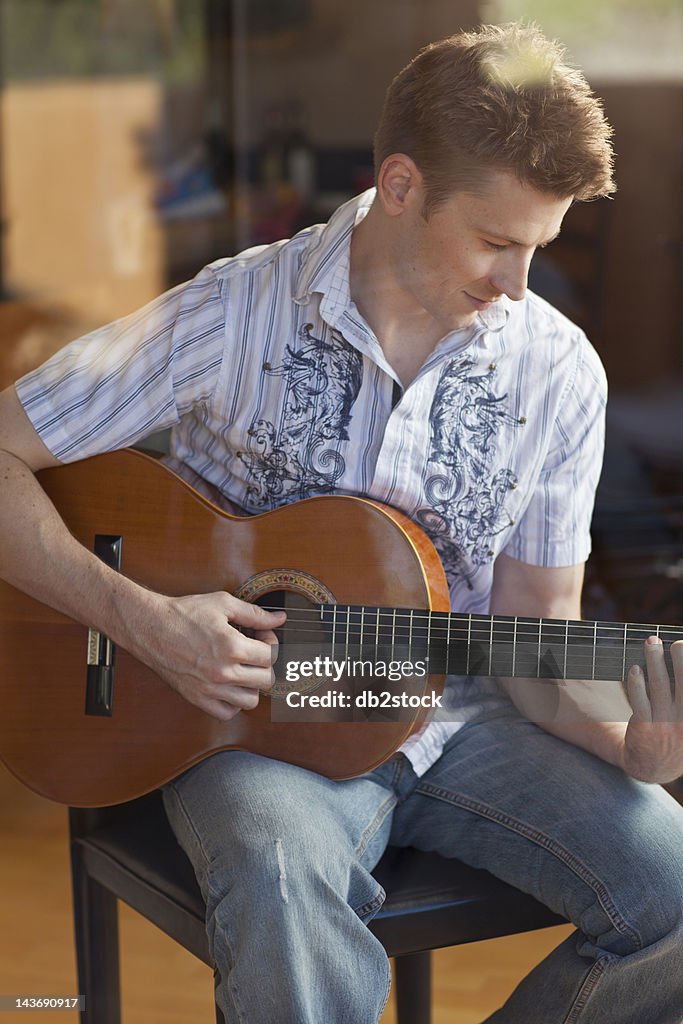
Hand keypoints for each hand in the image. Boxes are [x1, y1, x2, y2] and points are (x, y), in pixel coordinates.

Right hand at [137, 590, 285, 720]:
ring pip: (250, 701)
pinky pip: (227, 713)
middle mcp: (223, 672)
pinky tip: (229, 685)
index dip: (272, 643)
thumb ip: (254, 613)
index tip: (262, 636)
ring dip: (252, 685)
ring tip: (243, 669)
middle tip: (255, 651)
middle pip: (266, 680)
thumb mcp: (223, 604)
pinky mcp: (197, 698)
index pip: (271, 656)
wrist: (150, 627)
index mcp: (232, 647)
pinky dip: (233, 703)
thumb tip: (279, 618)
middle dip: (266, 664)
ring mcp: (210, 688)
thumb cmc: (184, 614)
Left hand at [623, 637, 682, 782]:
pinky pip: (640, 700)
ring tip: (651, 643)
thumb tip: (680, 664)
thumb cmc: (675, 737)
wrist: (654, 767)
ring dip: (655, 661)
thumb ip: (682, 697)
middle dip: (680, 659)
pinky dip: (636, 683)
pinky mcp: (644, 728)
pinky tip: (634, 668)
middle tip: (676, 642)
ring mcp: (664, 725)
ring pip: (659, 686)